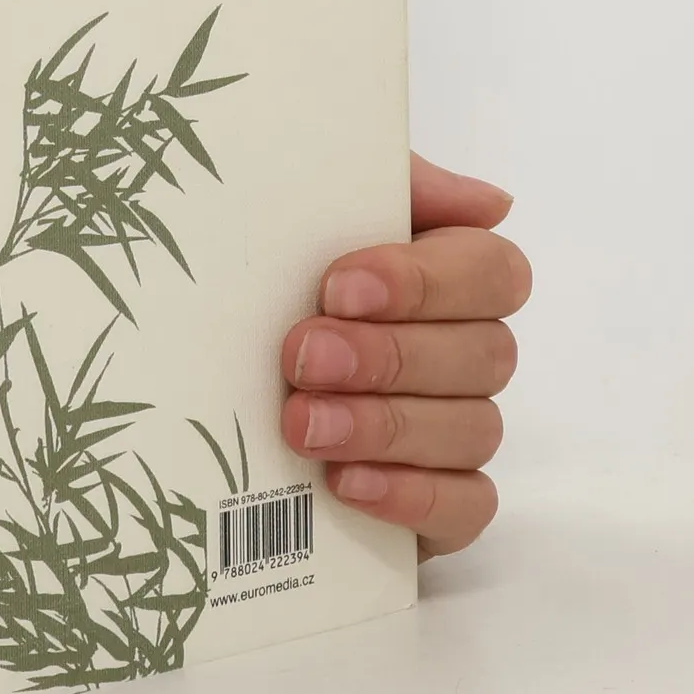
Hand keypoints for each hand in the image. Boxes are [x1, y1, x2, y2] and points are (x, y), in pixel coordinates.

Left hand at [281, 154, 528, 559]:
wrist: (201, 383)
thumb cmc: (273, 283)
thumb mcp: (308, 212)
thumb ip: (383, 186)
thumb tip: (489, 203)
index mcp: (448, 276)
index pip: (492, 272)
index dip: (425, 282)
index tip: (339, 288)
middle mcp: (467, 352)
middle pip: (484, 354)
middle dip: (389, 357)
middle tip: (302, 358)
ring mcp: (458, 431)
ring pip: (473, 429)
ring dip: (384, 426)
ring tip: (301, 425)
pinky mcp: (442, 504)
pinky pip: (467, 506)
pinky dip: (411, 495)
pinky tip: (345, 482)